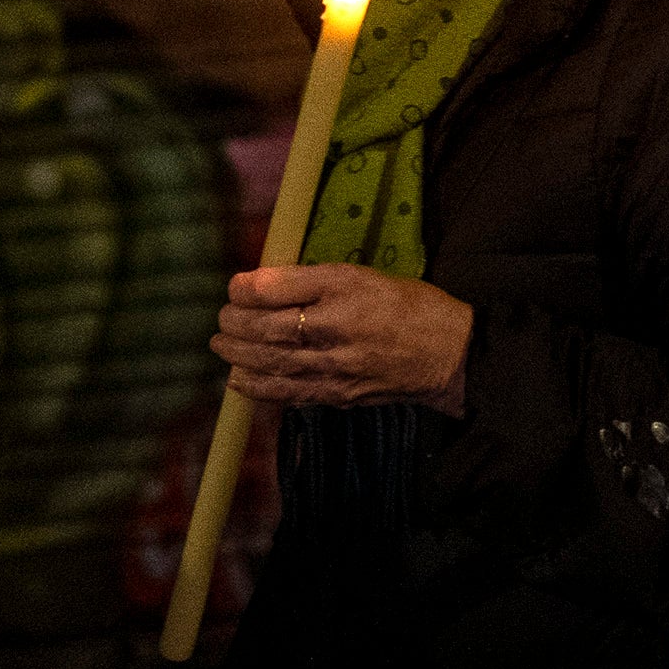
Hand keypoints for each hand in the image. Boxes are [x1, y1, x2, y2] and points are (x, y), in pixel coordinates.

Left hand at [217, 262, 472, 417]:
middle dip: (235, 324)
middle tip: (221, 319)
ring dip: (239, 355)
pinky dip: (259, 388)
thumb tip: (259, 283)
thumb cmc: (406, 305)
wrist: (448, 352)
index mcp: (343, 288)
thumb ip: (309, 279)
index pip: (278, 288)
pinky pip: (290, 393)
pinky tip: (239, 380)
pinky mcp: (340, 394)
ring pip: (273, 362)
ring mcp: (337, 365)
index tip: (234, 287)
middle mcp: (336, 327)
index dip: (246, 289)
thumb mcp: (361, 274)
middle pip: (269, 328)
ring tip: (222, 346)